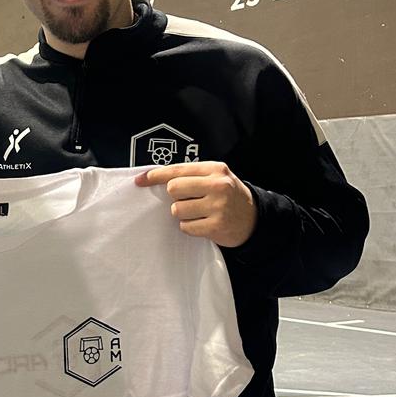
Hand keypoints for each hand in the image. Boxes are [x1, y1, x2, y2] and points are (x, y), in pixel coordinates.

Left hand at [135, 161, 256, 247]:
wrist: (254, 218)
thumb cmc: (228, 196)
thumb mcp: (216, 178)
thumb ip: (191, 176)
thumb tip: (155, 179)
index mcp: (215, 169)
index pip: (178, 170)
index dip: (155, 175)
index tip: (140, 180)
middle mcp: (218, 185)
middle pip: (174, 189)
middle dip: (176, 197)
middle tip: (189, 200)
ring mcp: (218, 206)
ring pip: (177, 209)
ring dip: (183, 214)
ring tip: (199, 213)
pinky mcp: (216, 226)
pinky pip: (185, 227)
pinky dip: (190, 227)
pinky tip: (203, 224)